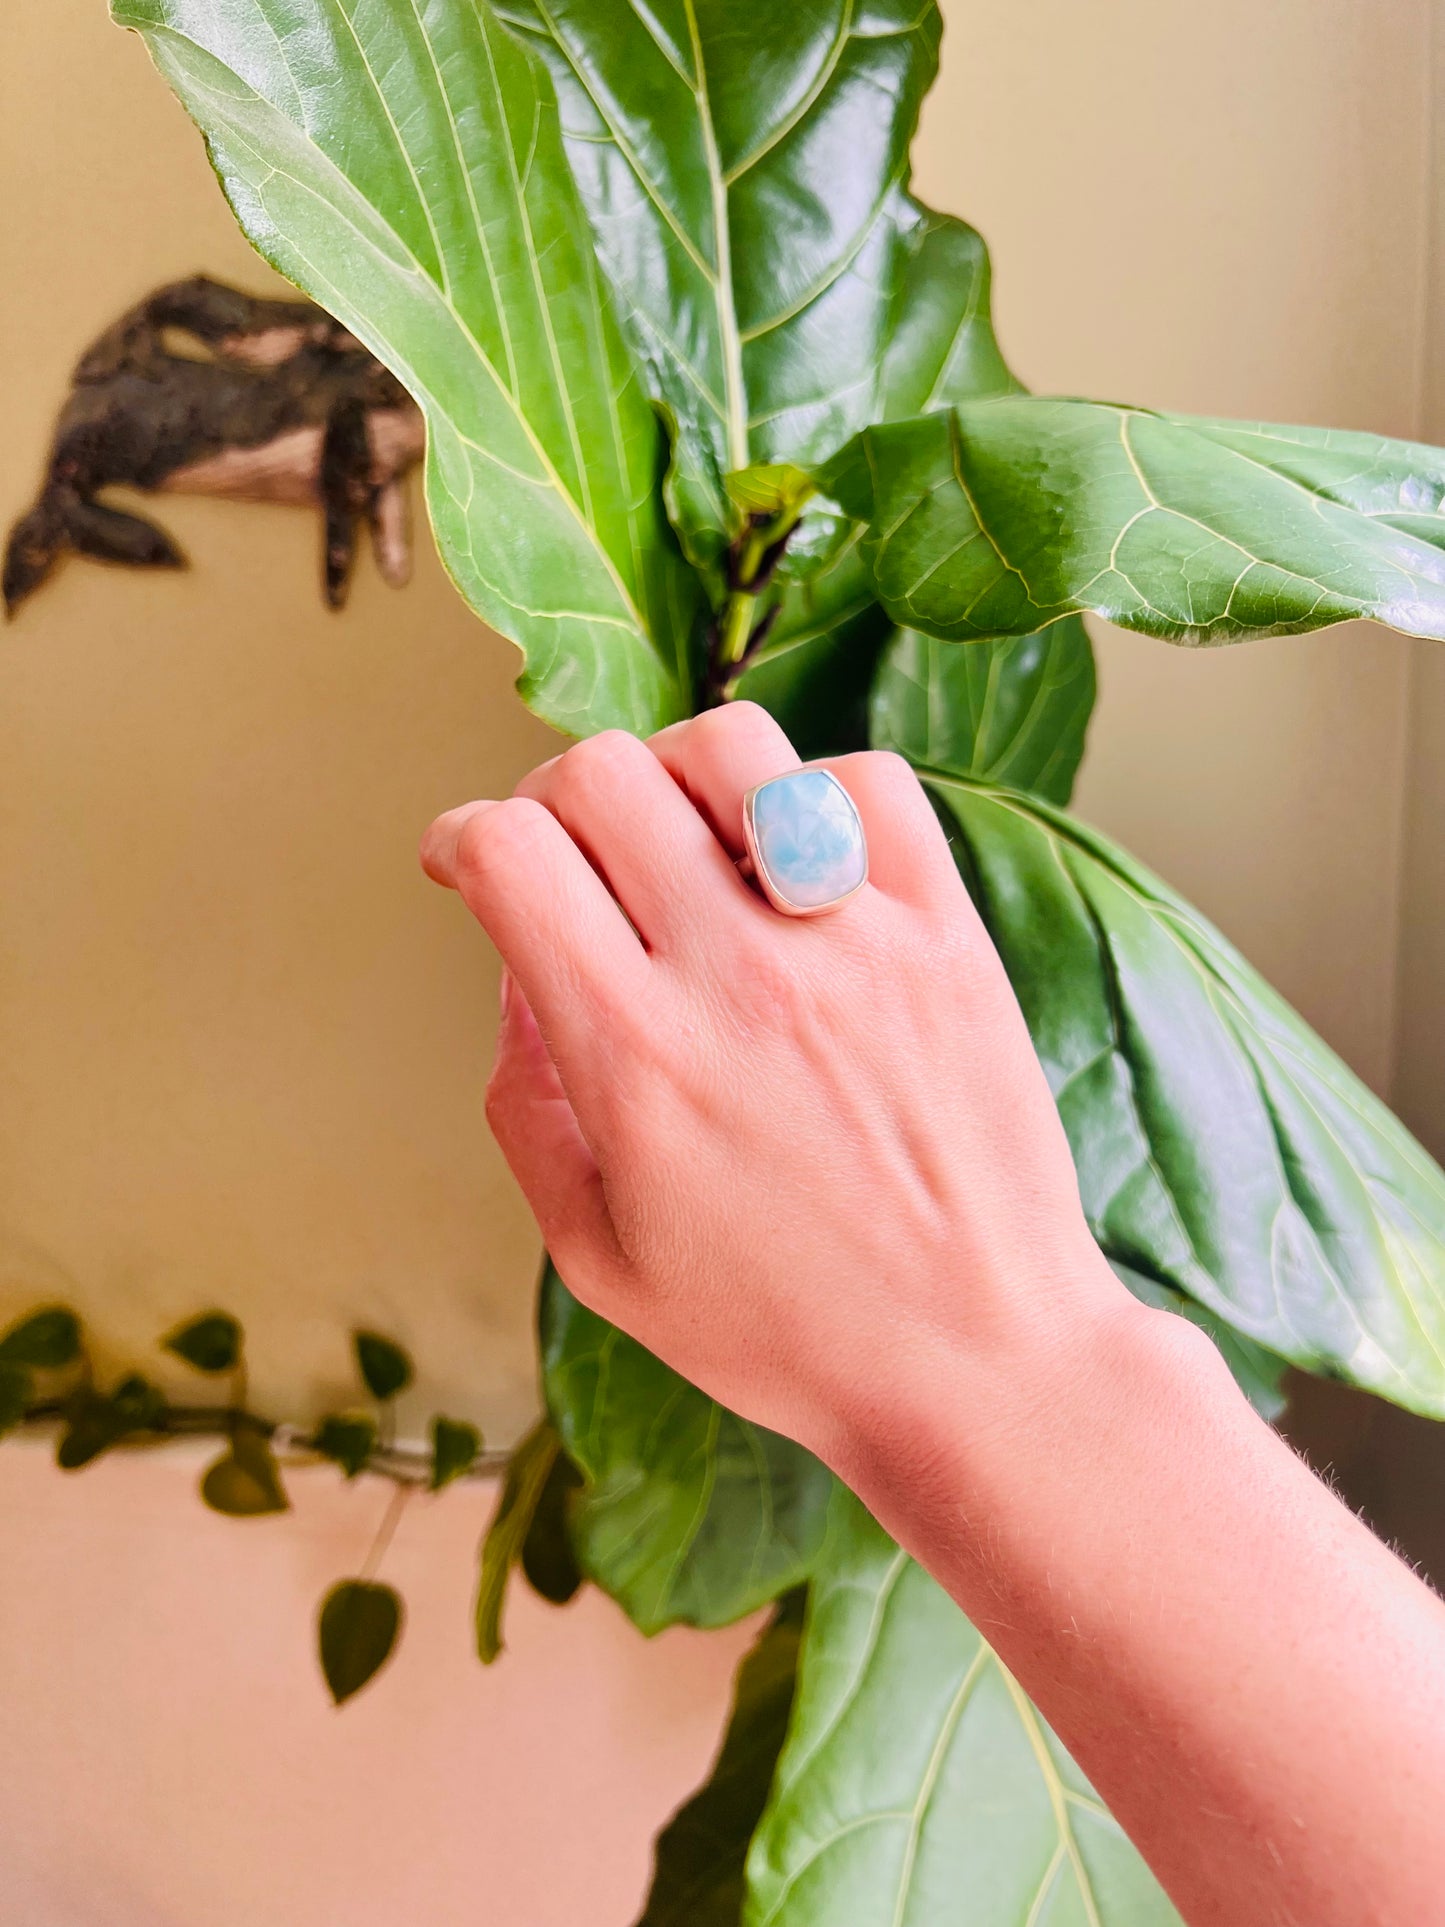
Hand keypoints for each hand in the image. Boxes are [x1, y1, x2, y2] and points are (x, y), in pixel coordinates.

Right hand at [420, 702, 1131, 1476]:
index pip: (509, 852)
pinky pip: (873, 783)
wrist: (977, 1363)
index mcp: (635, 1057)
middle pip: (600, 774)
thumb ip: (527, 1107)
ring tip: (684, 839)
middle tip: (569, 855)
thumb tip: (517, 973)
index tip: (467, 861)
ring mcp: (854, 943)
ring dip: (676, 772)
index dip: (461, 837)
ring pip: (732, 747)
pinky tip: (800, 861)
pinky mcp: (948, 935)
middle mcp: (739, 976)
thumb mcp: (600, 1258)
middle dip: (550, 798)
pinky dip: (816, 790)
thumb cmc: (786, 1331)